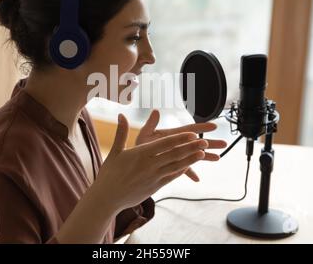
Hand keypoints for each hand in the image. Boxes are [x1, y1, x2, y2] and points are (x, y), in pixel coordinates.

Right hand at [94, 114, 208, 211]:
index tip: (193, 133)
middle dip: (191, 147)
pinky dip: (181, 170)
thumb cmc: (109, 174)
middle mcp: (150, 165)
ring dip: (191, 159)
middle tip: (205, 141)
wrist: (107, 198)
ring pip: (176, 166)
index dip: (181, 138)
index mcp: (141, 153)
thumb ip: (121, 132)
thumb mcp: (115, 151)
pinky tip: (189, 166)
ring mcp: (154, 177)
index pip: (165, 143)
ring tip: (203, 154)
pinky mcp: (155, 187)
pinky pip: (171, 177)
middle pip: (175, 154)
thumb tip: (121, 114)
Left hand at [136, 110, 227, 181]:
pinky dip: (190, 173)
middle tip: (224, 143)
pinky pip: (184, 170)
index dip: (202, 127)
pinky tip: (197, 179)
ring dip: (206, 157)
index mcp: (172, 136)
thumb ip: (150, 125)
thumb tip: (155, 111)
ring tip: (218, 158)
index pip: (189, 130)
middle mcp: (177, 144)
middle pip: (197, 143)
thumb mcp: (144, 136)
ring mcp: (177, 155)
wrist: (133, 162)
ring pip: (194, 155)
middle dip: (210, 143)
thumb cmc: (139, 146)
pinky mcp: (174, 165)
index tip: (214, 125)